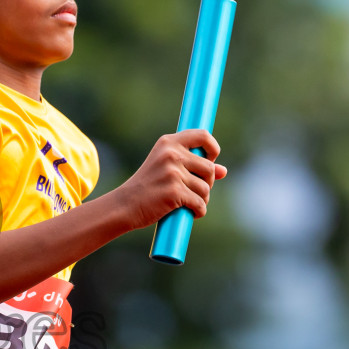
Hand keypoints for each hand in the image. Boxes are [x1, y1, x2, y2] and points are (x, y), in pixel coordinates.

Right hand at [106, 129, 226, 230]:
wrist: (124, 205)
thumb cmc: (146, 187)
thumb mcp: (167, 169)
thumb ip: (193, 166)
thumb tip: (223, 171)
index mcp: (168, 143)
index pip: (203, 135)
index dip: (213, 148)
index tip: (211, 159)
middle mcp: (171, 154)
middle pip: (209, 168)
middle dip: (207, 183)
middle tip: (195, 191)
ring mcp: (173, 173)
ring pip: (205, 188)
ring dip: (202, 200)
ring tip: (190, 204)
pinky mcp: (174, 192)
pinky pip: (199, 203)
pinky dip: (198, 211)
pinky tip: (192, 213)